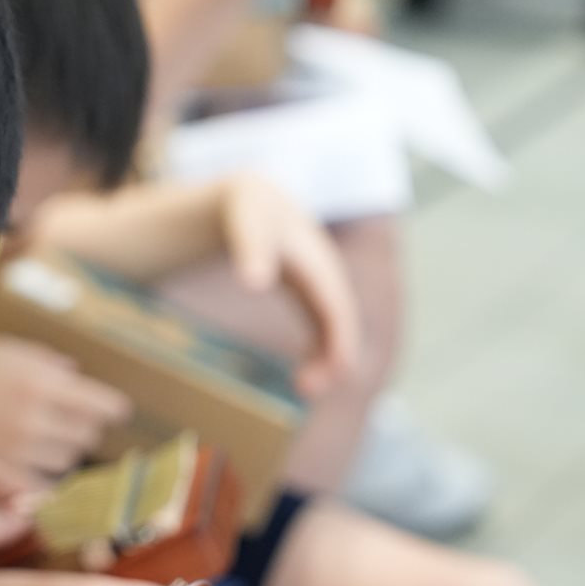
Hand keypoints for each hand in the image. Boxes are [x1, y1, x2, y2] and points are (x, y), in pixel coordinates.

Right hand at [0, 337, 131, 476]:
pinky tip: (32, 463)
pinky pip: (42, 483)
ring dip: (63, 453)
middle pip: (87, 436)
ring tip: (46, 442)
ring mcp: (17, 450)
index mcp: (39, 382)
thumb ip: (45, 363)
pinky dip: (43, 475)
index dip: (112, 410)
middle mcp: (33, 417)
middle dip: (83, 430)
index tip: (116, 413)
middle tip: (73, 426)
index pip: (102, 406)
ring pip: (67, 461)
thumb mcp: (3, 353)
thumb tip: (79, 377)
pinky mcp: (1, 474)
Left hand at [217, 172, 361, 395]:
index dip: (339, 338)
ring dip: (327, 358)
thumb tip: (255, 282)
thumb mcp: (245, 214)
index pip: (334, 304)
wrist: (252, 195)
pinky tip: (305, 376)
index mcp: (315, 256)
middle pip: (338, 317)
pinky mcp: (308, 290)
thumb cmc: (246, 205)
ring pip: (332, 326)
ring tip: (307, 389)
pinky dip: (319, 350)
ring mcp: (319, 281)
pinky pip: (322, 325)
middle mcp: (325, 270)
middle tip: (310, 390)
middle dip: (335, 354)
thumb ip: (250, 244)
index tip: (338, 371)